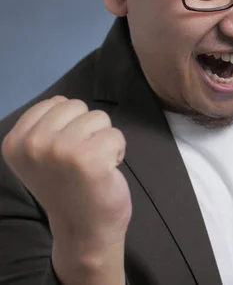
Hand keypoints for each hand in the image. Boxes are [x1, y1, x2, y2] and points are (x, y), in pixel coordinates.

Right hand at [1, 96, 131, 268]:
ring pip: (99, 117)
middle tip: (81, 159)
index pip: (55, 102)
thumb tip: (61, 101)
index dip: (69, 124)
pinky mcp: (89, 158)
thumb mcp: (39, 156)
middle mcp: (33, 144)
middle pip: (77, 106)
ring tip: (92, 164)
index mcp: (15, 142)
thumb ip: (45, 128)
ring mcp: (60, 150)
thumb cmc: (67, 188)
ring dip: (103, 139)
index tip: (65, 153)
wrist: (83, 229)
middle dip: (87, 128)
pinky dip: (118, 150)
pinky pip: (116, 134)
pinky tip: (105, 171)